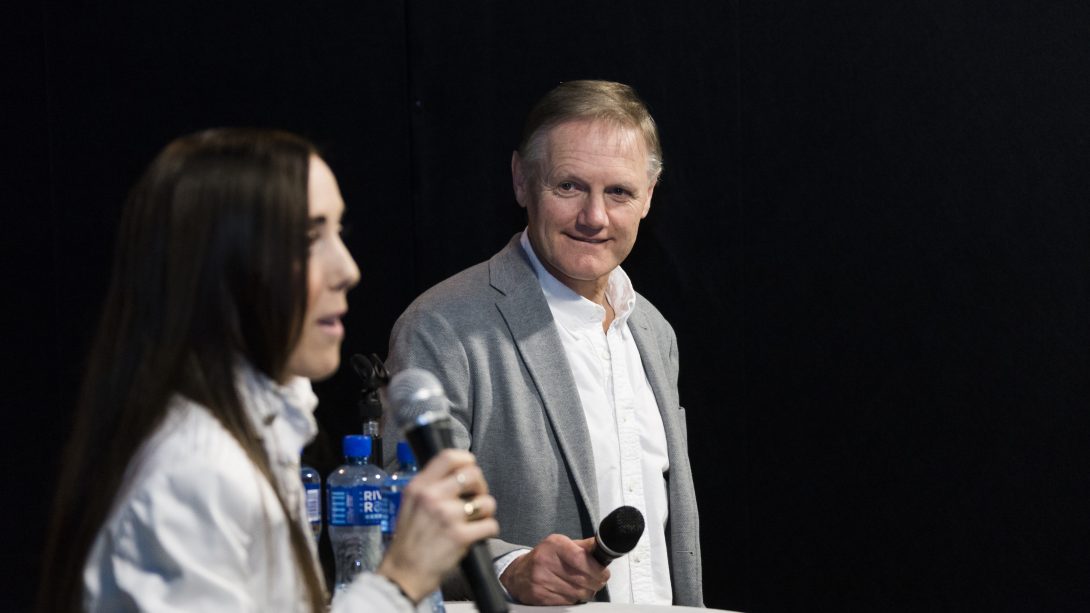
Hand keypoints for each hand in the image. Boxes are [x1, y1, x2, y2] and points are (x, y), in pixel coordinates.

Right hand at [378, 449, 498, 601]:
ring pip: (486, 501)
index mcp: (418, 487)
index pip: (448, 457)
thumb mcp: (409, 504)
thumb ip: (429, 488)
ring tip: (477, 520)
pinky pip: (490, 525)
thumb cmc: (408, 542)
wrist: (403, 574)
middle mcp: (432, 497)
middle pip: (473, 474)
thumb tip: (455, 474)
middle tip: (476, 497)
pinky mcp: (460, 536)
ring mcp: (447, 516)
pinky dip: (489, 530)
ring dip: (486, 511)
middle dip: (481, 486)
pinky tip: (478, 534)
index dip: (466, 459)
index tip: (470, 467)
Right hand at [499, 534, 609, 604]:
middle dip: (596, 582)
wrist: (519, 573)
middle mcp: (546, 562)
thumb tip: (603, 547)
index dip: (597, 569)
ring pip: (577, 593)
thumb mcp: (561, 545)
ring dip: (586, 592)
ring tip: (583, 586)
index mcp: (554, 545)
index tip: (604, 573)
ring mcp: (542, 580)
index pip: (581, 559)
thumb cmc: (544, 557)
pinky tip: (570, 592)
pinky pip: (568, 602)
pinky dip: (574, 599)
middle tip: (598, 581)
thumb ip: (583, 546)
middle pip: (582, 579)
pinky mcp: (540, 596)